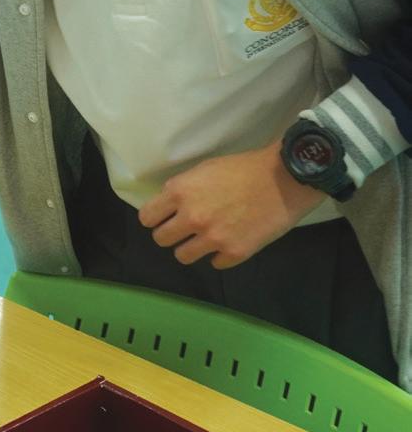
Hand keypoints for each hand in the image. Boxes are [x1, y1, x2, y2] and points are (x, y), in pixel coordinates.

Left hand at [137, 141, 323, 269]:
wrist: (283, 178)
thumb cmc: (243, 168)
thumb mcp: (203, 170)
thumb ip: (182, 190)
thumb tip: (167, 207)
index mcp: (180, 192)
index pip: (147, 218)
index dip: (155, 218)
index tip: (163, 218)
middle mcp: (192, 217)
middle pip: (161, 240)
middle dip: (171, 234)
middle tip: (185, 229)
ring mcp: (212, 238)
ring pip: (183, 256)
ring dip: (192, 248)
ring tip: (206, 238)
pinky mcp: (234, 253)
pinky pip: (214, 263)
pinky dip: (219, 255)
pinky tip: (229, 241)